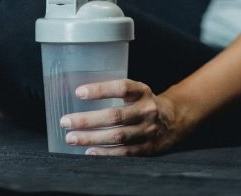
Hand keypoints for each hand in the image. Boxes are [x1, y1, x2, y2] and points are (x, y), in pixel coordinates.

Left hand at [60, 79, 193, 155]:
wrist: (175, 119)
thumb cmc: (143, 103)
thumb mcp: (134, 91)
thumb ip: (113, 92)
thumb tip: (77, 95)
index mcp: (142, 92)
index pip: (121, 88)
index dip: (100, 90)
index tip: (78, 93)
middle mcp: (147, 110)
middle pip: (115, 116)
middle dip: (87, 120)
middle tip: (65, 121)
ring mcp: (149, 130)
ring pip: (117, 136)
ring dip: (91, 138)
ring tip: (71, 138)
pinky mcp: (148, 148)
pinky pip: (124, 152)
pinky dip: (105, 153)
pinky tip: (89, 151)